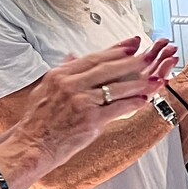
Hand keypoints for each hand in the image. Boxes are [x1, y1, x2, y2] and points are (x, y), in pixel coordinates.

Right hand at [4, 37, 177, 171]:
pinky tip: (144, 99)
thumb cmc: (39, 121)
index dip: (116, 49)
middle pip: (108, 68)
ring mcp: (81, 102)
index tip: (132, 43)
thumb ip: (63, 71)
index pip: (93, 57)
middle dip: (132, 61)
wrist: (33, 144)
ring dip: (138, 83)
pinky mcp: (90, 119)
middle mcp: (70, 85)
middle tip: (149, 54)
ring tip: (154, 78)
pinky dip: (132, 103)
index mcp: (60, 75)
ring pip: (116, 87)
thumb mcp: (45, 89)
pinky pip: (117, 108)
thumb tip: (72, 57)